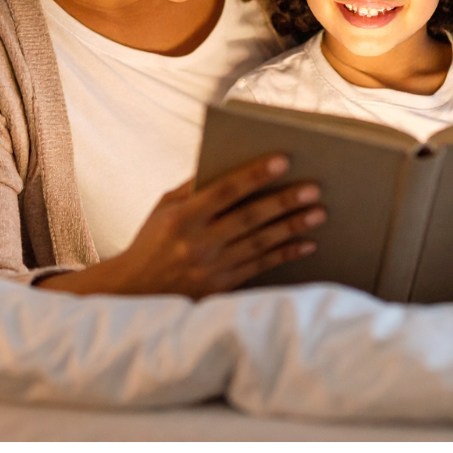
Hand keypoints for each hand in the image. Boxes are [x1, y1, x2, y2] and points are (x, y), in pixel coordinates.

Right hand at [35, 154, 324, 298]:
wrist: (134, 293)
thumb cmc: (151, 241)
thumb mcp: (163, 208)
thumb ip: (193, 187)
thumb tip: (227, 162)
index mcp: (182, 218)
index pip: (224, 191)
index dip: (255, 175)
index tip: (283, 160)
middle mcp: (198, 243)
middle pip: (249, 218)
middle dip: (284, 202)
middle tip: (313, 189)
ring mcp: (211, 268)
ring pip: (260, 243)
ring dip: (292, 227)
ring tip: (318, 213)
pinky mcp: (222, 287)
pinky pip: (261, 267)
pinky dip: (285, 254)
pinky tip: (307, 244)